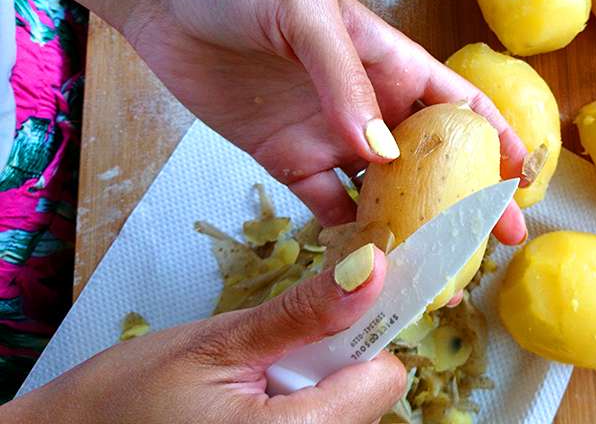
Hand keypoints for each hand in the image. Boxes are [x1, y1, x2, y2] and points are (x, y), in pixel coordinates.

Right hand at [2, 248, 404, 423]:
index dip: (357, 341)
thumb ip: (305, 313)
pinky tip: (252, 406)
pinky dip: (298, 408)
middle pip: (367, 397)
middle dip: (329, 365)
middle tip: (267, 359)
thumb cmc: (127, 398)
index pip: (383, 379)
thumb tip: (370, 271)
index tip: (326, 321)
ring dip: (313, 387)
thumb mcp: (221, 341)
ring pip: (345, 413)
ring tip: (252, 385)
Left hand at [121, 0, 526, 243]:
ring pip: (386, 192)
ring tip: (439, 266)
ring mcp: (330, 135)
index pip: (459, 104)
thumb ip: (345, 82)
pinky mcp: (287, 159)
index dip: (496, 140)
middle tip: (498, 243)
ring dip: (412, 228)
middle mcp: (369, 105)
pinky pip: (327, 205)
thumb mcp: (306, 18)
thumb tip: (382, 152)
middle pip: (433, 159)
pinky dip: (349, 236)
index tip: (520, 181)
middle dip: (468, 199)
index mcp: (391, 62)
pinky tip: (367, 263)